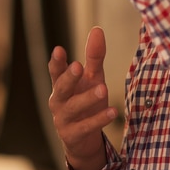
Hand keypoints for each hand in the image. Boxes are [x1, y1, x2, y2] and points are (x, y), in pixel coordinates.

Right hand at [48, 26, 117, 169]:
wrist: (83, 141)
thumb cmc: (86, 102)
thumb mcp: (92, 78)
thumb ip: (93, 56)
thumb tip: (97, 29)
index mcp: (61, 85)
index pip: (55, 71)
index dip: (56, 61)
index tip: (59, 49)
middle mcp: (58, 101)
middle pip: (60, 88)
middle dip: (69, 77)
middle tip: (78, 65)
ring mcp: (63, 119)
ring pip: (72, 108)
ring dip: (87, 98)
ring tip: (103, 88)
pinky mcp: (72, 136)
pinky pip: (85, 127)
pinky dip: (98, 119)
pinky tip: (113, 112)